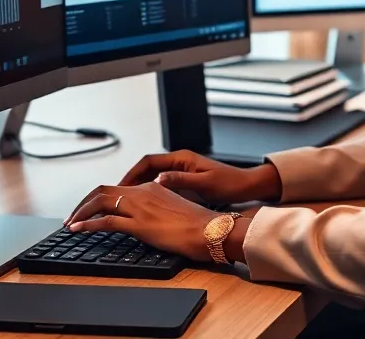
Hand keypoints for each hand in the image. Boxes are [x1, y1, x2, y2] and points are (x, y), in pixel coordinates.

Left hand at [66, 181, 248, 262]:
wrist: (211, 230)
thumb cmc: (199, 225)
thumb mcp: (174, 210)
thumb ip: (157, 209)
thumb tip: (146, 218)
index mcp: (152, 187)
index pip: (117, 187)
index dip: (97, 197)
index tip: (88, 208)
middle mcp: (143, 192)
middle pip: (102, 190)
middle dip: (83, 203)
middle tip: (71, 216)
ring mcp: (140, 207)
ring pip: (100, 202)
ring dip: (80, 213)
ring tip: (70, 224)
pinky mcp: (139, 224)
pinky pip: (106, 221)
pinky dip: (88, 224)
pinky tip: (78, 230)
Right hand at [120, 150, 281, 204]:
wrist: (247, 186)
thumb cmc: (229, 183)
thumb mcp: (204, 184)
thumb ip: (180, 181)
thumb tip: (157, 180)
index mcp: (181, 159)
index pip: (148, 162)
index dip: (131, 173)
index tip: (120, 186)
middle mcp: (179, 162)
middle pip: (146, 168)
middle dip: (131, 181)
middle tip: (117, 196)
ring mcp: (182, 170)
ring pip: (152, 176)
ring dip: (139, 187)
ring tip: (126, 202)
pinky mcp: (185, 180)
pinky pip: (161, 184)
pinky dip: (150, 192)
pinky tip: (146, 205)